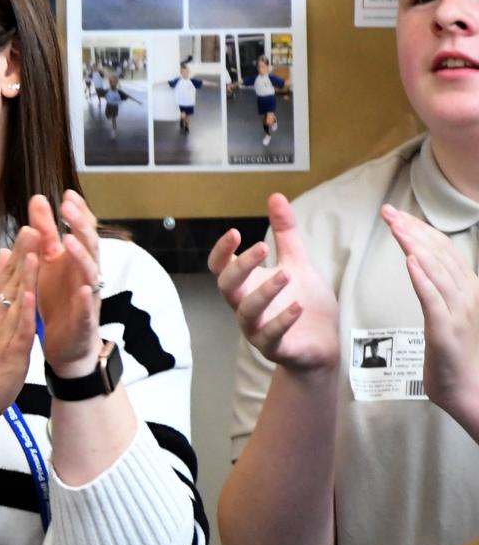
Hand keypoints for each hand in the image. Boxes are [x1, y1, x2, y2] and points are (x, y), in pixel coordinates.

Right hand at [0, 240, 41, 429]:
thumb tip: (1, 262)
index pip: (4, 277)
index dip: (18, 252)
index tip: (28, 227)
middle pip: (9, 281)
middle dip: (24, 253)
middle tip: (34, 224)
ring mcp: (0, 334)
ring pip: (14, 299)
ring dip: (25, 272)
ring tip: (35, 249)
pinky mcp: (9, 353)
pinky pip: (18, 329)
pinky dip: (23, 311)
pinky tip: (29, 293)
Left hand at [30, 191, 105, 375]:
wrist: (66, 345)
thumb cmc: (58, 300)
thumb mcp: (47, 263)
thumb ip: (44, 233)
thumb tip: (38, 199)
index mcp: (75, 261)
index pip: (81, 232)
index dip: (77, 213)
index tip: (66, 194)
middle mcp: (86, 276)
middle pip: (89, 246)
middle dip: (80, 225)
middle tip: (68, 207)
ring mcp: (88, 298)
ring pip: (91, 273)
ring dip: (81, 256)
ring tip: (70, 240)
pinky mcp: (84, 321)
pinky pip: (88, 309)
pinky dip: (87, 298)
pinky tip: (84, 289)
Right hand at [208, 193, 339, 375]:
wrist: (323, 344)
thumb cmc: (305, 304)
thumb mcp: (298, 263)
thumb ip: (285, 234)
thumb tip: (276, 196)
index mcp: (248, 286)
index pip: (220, 268)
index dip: (222, 252)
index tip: (236, 233)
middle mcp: (245, 307)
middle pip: (227, 287)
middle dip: (240, 267)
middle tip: (261, 246)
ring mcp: (257, 329)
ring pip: (247, 312)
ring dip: (263, 292)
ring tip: (286, 275)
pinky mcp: (277, 348)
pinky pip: (270, 336)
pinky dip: (281, 321)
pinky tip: (297, 307)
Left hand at [384, 202, 478, 428]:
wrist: (468, 390)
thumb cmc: (454, 353)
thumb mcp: (450, 314)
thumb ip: (441, 290)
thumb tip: (423, 266)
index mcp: (470, 288)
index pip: (444, 250)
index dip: (421, 229)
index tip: (397, 215)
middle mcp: (468, 294)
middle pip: (439, 253)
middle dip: (412, 229)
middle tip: (387, 212)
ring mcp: (460, 312)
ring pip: (436, 270)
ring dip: (414, 245)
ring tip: (395, 227)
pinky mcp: (446, 330)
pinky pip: (434, 300)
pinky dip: (422, 279)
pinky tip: (409, 262)